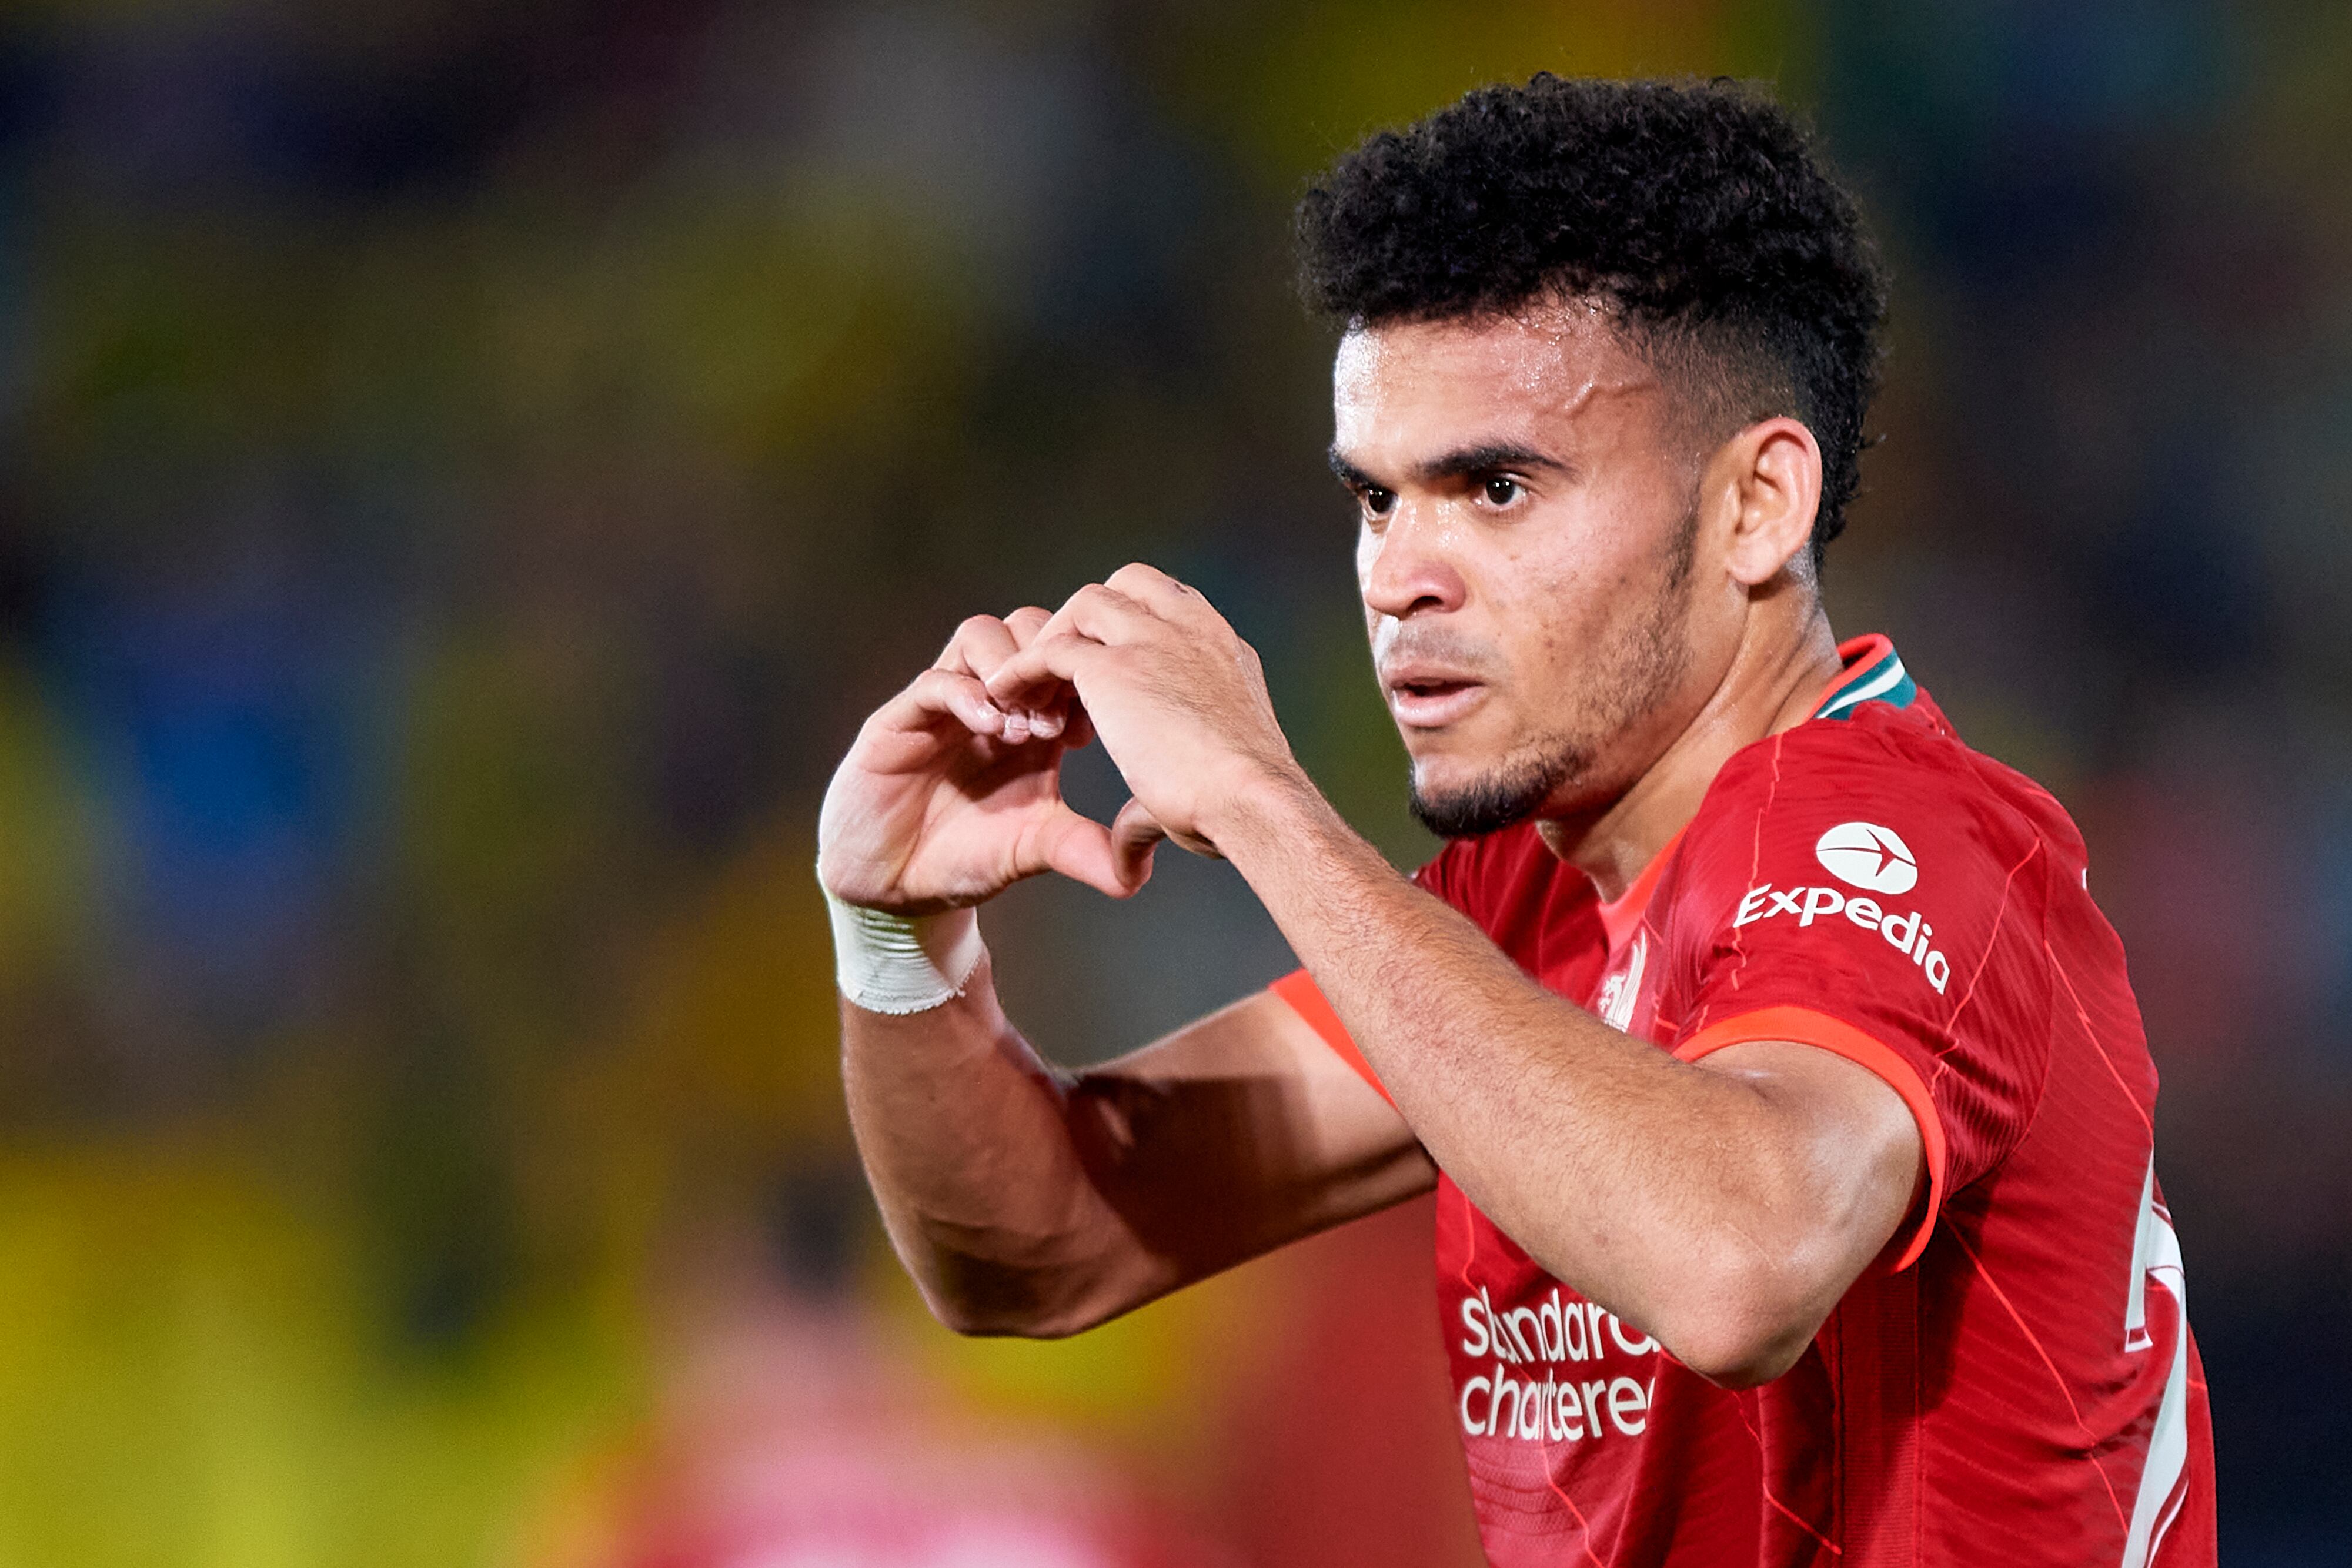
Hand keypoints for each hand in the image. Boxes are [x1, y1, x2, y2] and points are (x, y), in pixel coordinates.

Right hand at [817, 608, 1153, 913]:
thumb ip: (1084, 851)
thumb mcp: (1035, 849)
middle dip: (1050, 663)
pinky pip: (934, 680)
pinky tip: (988, 728)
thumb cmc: (965, 857)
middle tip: (1057, 723)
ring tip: (1021, 729)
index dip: (1084, 678)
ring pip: (980, 635)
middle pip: (1027, 628)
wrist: (898, 886)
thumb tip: (1138, 876)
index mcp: (1031, 718)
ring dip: (1009, 670)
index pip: (1064, 658)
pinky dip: (966, 694)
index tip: (1092, 728)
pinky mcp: (899, 719)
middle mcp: (990, 699)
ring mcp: (945, 704)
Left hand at [983, 564, 1305, 859]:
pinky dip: (1023, 669)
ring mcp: (1153, 639)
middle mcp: (1192, 629)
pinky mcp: (1112, 666)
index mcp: (1224, 649)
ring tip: (1032, 686)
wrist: (1254, 802)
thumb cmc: (1243, 805)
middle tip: (1065, 670)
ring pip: (1086, 605)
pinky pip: (1051, 649)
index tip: (1109, 669)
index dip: (1134, 629)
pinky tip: (1003, 697)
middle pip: (1129, 585)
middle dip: (1092, 619)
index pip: (1173, 606)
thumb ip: (1160, 796)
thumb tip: (1128, 859)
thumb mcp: (1212, 778)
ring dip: (1057, 639)